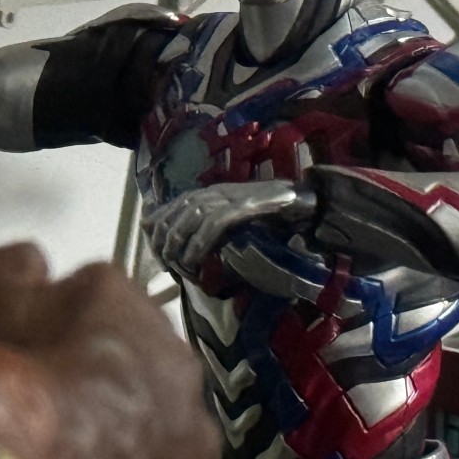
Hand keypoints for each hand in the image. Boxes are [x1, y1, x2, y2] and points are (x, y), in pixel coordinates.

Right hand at [0, 244, 217, 458]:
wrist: (39, 454)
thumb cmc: (17, 371)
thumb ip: (11, 266)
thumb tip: (29, 260)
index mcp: (115, 287)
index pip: (91, 289)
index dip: (62, 315)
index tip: (40, 338)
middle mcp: (162, 330)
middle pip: (130, 335)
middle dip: (103, 354)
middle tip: (62, 383)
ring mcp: (183, 388)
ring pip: (156, 386)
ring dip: (128, 399)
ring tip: (84, 426)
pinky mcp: (195, 444)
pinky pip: (173, 438)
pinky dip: (147, 445)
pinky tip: (110, 456)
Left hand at [143, 180, 317, 272]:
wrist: (302, 201)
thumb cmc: (269, 215)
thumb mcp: (232, 221)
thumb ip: (210, 228)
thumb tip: (186, 249)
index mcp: (207, 194)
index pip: (169, 208)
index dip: (156, 231)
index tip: (157, 255)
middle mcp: (212, 192)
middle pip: (174, 214)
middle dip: (162, 242)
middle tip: (165, 266)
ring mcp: (227, 198)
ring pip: (188, 218)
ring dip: (177, 245)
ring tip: (175, 266)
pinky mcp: (242, 207)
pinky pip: (212, 226)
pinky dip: (199, 245)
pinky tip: (193, 262)